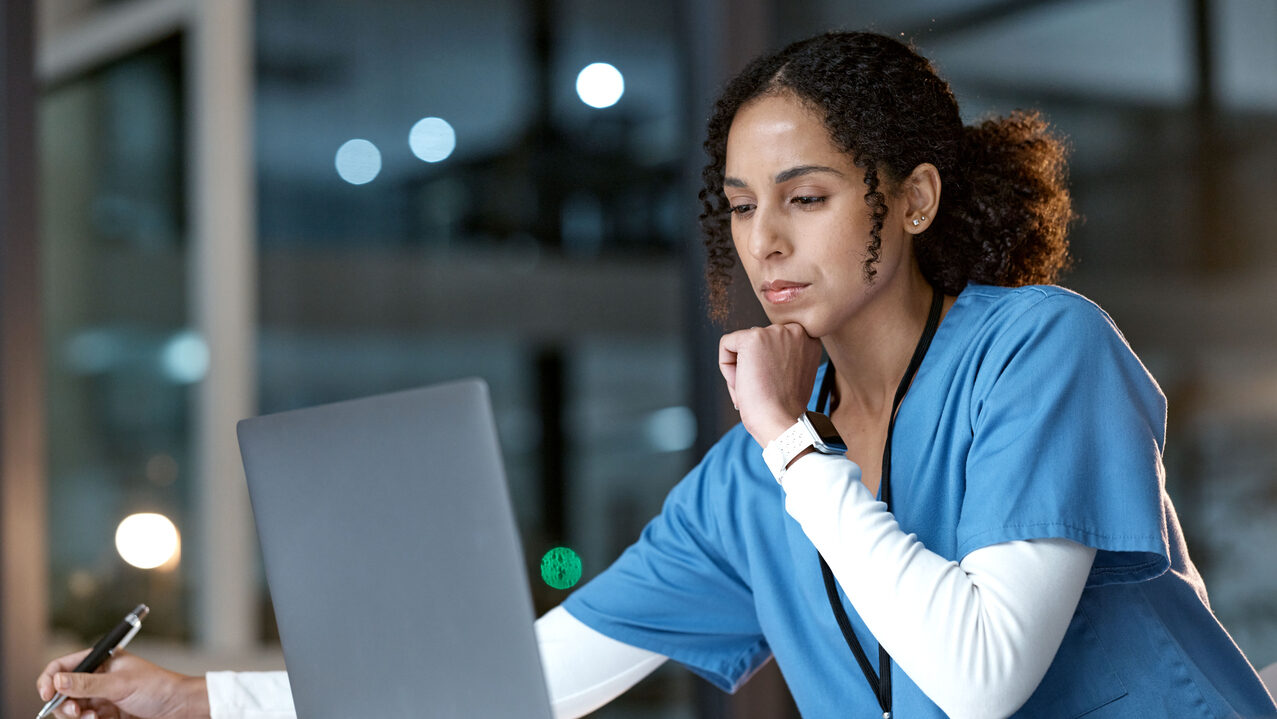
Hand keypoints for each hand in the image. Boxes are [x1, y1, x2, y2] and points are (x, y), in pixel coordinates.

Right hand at [36, 650, 208, 718]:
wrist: (179, 708)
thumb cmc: (157, 687)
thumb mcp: (120, 684)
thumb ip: (88, 684)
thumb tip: (57, 681)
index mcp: (101, 660)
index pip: (63, 665)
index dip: (49, 679)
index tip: (45, 695)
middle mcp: (97, 677)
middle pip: (62, 691)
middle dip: (63, 703)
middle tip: (74, 712)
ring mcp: (101, 696)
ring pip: (71, 709)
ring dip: (75, 715)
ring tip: (92, 718)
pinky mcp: (106, 713)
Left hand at [718, 323, 822, 446]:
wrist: (782, 421)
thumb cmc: (786, 408)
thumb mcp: (794, 375)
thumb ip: (784, 358)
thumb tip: (760, 353)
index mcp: (808, 340)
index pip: (774, 344)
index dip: (768, 367)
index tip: (774, 386)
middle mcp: (795, 331)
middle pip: (757, 343)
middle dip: (754, 367)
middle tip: (764, 390)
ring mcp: (774, 332)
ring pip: (741, 345)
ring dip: (741, 369)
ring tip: (755, 388)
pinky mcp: (753, 338)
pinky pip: (726, 344)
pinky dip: (726, 367)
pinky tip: (742, 382)